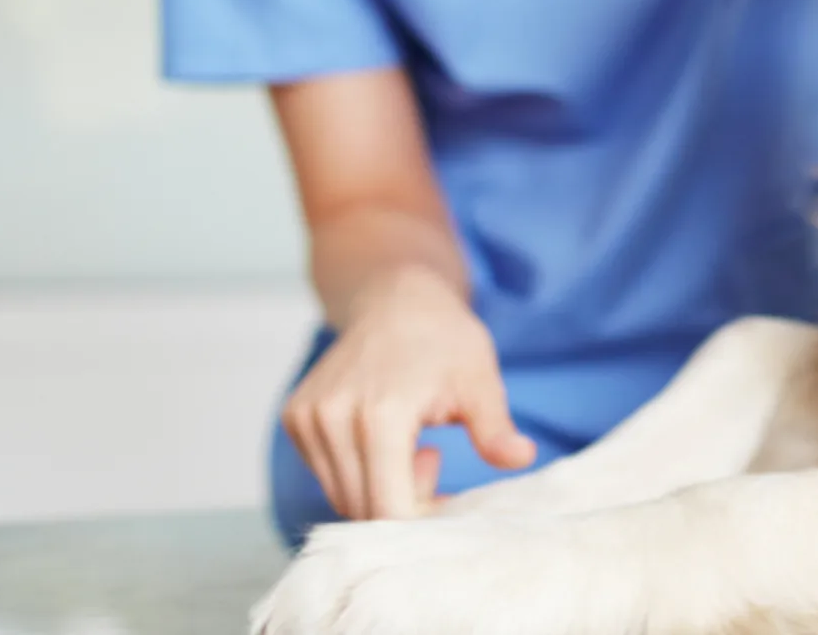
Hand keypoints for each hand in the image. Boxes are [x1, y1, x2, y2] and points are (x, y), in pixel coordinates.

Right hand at [281, 265, 535, 520]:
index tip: (448, 495)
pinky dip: (357, 471)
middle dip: (404, 503)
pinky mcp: (294, 418)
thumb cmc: (443, 339)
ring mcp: (307, 418)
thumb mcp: (480, 380)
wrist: (395, 298)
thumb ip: (495, 428)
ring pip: (342, 496)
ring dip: (379, 488)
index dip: (422, 520)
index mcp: (380, 415)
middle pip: (364, 510)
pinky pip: (326, 474)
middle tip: (432, 459)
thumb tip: (523, 457)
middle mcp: (333, 418)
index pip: (388, 510)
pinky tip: (384, 436)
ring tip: (411, 444)